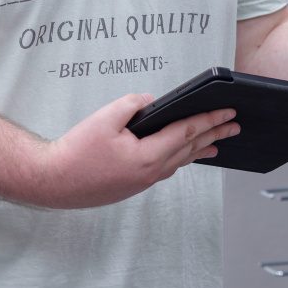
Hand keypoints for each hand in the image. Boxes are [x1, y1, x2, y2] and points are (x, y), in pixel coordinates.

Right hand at [37, 92, 239, 207]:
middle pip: (190, 149)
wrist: (53, 181)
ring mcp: (142, 182)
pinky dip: (181, 158)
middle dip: (214, 135)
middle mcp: (151, 172)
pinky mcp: (132, 185)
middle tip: (234, 126)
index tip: (229, 112)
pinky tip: (182, 155)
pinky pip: (165, 168)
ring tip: (217, 144)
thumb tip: (152, 103)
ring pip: (179, 161)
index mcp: (148, 156)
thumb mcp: (106, 117)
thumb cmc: (76, 151)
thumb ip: (134, 105)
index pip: (188, 133)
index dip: (210, 120)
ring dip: (200, 149)